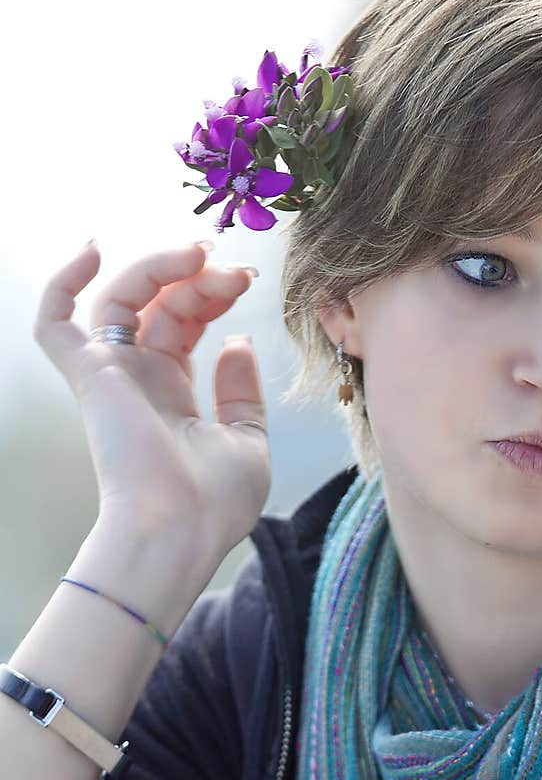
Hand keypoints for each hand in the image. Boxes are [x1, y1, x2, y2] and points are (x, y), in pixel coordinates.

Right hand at [33, 240, 271, 558]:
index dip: (211, 294)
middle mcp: (140, 379)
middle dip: (200, 279)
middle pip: (161, 304)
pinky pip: (54, 323)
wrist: (181, 530)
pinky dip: (63, 283)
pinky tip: (92, 249)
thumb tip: (237, 340)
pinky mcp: (89, 376)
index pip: (185, 323)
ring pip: (120, 297)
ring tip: (200, 255)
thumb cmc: (216, 502)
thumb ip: (240, 393)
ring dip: (159, 266)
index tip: (246, 280)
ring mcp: (113, 374)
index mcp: (174, 393)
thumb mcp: (248, 440)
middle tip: (237, 273)